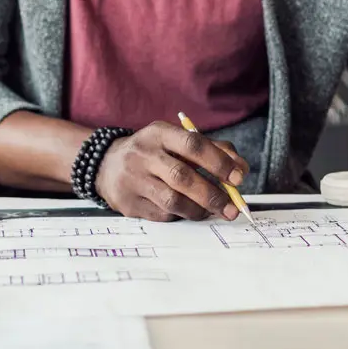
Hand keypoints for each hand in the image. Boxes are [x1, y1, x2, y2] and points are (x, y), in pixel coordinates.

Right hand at [95, 121, 248, 221]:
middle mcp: (144, 154)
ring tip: (214, 211)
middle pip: (183, 177)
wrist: (106, 164)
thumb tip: (241, 168)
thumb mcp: (176, 140)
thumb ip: (211, 149)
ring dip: (199, 210)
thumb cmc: (153, 151)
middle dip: (213, 195)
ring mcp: (133, 180)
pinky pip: (162, 215)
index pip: (192, 145)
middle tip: (232, 208)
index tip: (238, 177)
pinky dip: (182, 216)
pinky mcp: (128, 204)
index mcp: (159, 133)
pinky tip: (190, 211)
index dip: (218, 161)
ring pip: (173, 201)